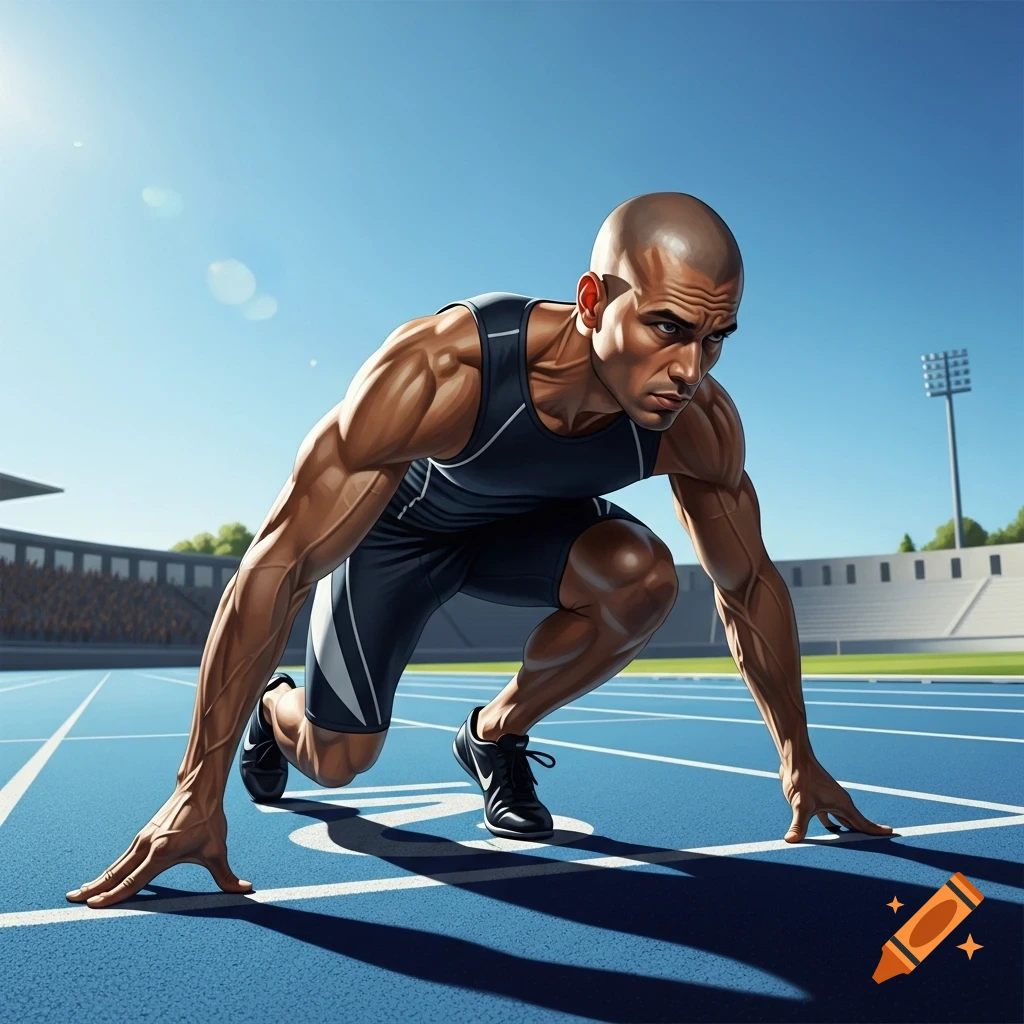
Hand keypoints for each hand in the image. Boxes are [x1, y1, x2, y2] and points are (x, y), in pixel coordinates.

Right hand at [66, 786, 251, 908]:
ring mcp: (142, 839)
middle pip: (116, 873)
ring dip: (98, 879)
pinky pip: (123, 857)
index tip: (94, 905)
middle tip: (72, 900)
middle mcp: (147, 846)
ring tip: (80, 893)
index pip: (134, 881)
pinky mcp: (143, 835)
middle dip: (94, 889)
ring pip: (117, 865)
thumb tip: (246, 890)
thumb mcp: (218, 850)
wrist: (199, 790)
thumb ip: (227, 876)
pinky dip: (110, 869)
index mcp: (161, 853)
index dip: (114, 895)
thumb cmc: (208, 820)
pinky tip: (103, 878)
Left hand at [779, 757, 892, 842]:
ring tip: (854, 843)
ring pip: (842, 819)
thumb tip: (791, 841)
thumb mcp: (801, 805)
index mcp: (842, 805)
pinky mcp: (818, 799)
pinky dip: (831, 824)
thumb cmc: (802, 779)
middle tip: (878, 846)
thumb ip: (799, 826)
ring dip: (847, 830)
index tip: (892, 833)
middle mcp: (839, 803)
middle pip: (855, 823)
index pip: (863, 823)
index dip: (876, 830)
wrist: (794, 760)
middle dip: (865, 834)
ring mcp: (829, 800)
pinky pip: (829, 815)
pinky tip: (829, 830)